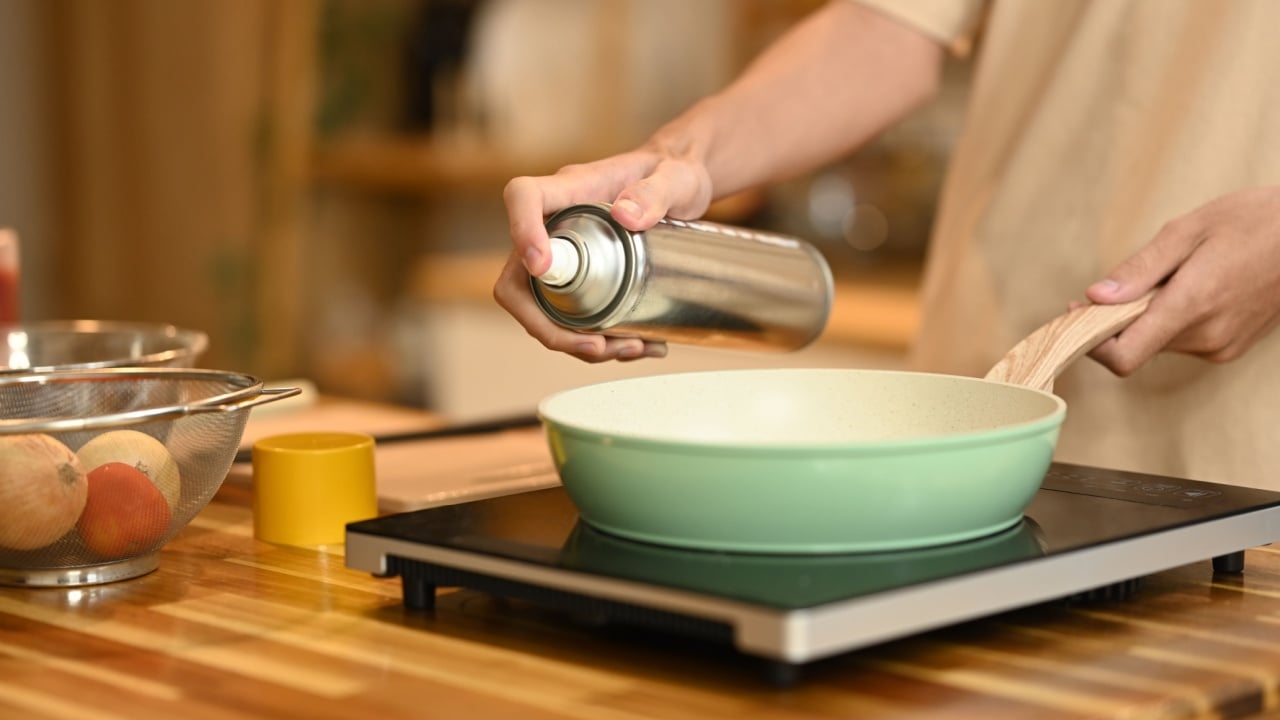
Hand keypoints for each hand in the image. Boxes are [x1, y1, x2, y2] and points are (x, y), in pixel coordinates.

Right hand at [494, 144, 713, 361]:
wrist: (681, 187)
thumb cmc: (673, 172)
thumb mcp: (676, 178)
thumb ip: (656, 191)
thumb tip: (627, 217)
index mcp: (570, 190)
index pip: (523, 197)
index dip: (520, 232)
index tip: (542, 267)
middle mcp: (555, 225)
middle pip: (517, 280)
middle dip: (547, 326)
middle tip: (597, 346)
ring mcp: (565, 256)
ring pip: (544, 311)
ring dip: (577, 344)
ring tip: (633, 348)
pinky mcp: (581, 281)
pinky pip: (572, 319)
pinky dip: (600, 344)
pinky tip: (641, 345)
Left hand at [1084, 186, 1279, 374]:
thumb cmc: (1255, 221)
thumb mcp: (1189, 230)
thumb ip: (1140, 268)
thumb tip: (1096, 297)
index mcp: (1192, 306)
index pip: (1123, 356)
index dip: (1092, 341)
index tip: (1080, 312)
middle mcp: (1207, 337)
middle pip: (1136, 346)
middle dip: (1119, 319)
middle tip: (1125, 282)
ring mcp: (1222, 347)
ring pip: (1158, 342)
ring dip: (1149, 316)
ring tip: (1174, 276)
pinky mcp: (1231, 347)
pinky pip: (1183, 341)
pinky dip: (1172, 319)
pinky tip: (1193, 287)